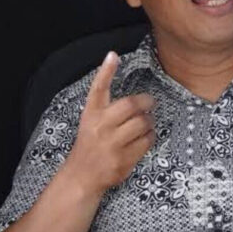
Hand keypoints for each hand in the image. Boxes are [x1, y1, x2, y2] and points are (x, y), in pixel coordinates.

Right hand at [63, 51, 155, 196]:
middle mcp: (101, 127)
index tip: (113, 56)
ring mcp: (112, 144)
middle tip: (149, 102)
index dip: (106, 71)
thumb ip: (106, 102)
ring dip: (149, 121)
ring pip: (143, 124)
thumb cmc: (90, 143)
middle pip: (131, 105)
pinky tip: (144, 137)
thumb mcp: (92, 120)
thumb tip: (114, 64)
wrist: (82, 175)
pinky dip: (150, 137)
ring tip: (145, 123)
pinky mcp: (123, 159)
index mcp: (91, 114)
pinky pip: (147, 141)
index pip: (98, 88)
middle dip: (146, 102)